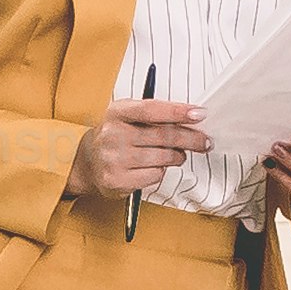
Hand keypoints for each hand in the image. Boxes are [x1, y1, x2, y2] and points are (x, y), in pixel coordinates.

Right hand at [65, 96, 208, 199]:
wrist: (86, 162)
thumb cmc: (114, 137)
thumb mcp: (127, 117)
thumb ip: (154, 116)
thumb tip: (191, 119)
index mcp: (117, 112)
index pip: (151, 109)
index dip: (178, 111)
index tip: (200, 114)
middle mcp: (113, 134)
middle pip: (163, 136)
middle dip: (191, 139)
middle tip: (205, 142)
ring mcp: (114, 158)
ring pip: (163, 158)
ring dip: (177, 157)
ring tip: (177, 155)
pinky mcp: (117, 180)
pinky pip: (155, 176)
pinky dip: (161, 172)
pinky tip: (154, 167)